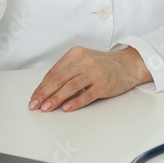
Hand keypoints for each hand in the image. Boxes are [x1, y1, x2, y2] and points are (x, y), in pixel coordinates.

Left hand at [28, 46, 151, 111]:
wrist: (128, 64)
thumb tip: (47, 89)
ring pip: (70, 87)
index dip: (42, 86)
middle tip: (35, 105)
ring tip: (46, 108)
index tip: (34, 97)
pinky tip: (67, 108)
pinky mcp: (104, 84)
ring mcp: (94, 73)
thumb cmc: (103, 64)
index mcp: (75, 54)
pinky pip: (87, 94)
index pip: (54, 72)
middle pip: (59, 79)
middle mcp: (84, 62)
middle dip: (45, 93)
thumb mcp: (83, 60)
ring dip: (56, 99)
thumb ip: (67, 71)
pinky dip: (76, 102)